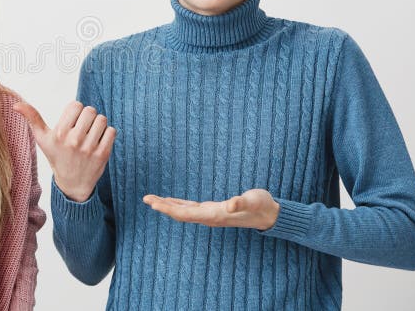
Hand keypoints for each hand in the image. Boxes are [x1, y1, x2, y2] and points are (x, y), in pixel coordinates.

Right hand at [14, 101, 115, 202]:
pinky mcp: (102, 154)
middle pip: (90, 110)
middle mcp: (73, 140)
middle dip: (87, 117)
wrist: (72, 184)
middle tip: (82, 128)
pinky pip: (111, 131)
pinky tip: (99, 141)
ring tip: (91, 134)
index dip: (75, 111)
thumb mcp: (42, 139)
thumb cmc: (57, 156)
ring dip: (98, 125)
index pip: (75, 105)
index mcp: (59, 133)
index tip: (72, 122)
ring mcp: (89, 148)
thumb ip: (32, 118)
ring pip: (102, 119)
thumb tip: (15, 104)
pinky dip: (107, 134)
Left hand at [143, 189, 279, 230]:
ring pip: (183, 211)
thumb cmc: (261, 206)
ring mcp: (210, 215)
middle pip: (180, 214)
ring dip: (167, 206)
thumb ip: (242, 202)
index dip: (169, 209)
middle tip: (145, 198)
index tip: (153, 204)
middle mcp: (209, 217)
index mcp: (215, 215)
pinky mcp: (212, 210)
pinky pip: (190, 209)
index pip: (186, 214)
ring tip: (151, 199)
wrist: (269, 215)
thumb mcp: (253, 200)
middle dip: (162, 207)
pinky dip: (177, 204)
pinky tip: (170, 201)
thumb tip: (232, 203)